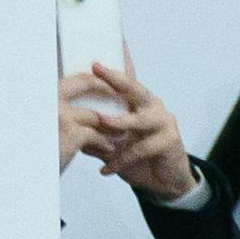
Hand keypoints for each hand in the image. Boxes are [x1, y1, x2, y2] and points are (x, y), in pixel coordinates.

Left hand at [62, 62, 197, 202]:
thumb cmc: (141, 159)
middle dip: (115, 78)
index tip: (96, 55)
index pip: (127, 81)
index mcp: (140, 103)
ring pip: (139, 120)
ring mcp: (164, 123)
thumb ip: (96, 133)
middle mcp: (153, 108)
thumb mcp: (114, 144)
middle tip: (96, 68)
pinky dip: (121, 159)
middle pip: (135, 89)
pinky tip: (106, 168)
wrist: (166, 183)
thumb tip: (69, 127)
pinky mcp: (170, 141)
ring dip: (120, 121)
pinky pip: (141, 148)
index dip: (115, 66)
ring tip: (102, 121)